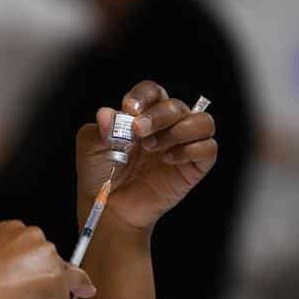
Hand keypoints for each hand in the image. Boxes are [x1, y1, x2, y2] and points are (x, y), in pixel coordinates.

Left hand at [76, 81, 217, 232]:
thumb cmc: (101, 173)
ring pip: (202, 122)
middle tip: (138, 130)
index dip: (144, 96)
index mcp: (143, 115)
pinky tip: (168, 160)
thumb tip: (106, 114)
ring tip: (152, 147)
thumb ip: (98, 128)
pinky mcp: (194, 166)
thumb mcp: (90, 147)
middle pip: (176, 105)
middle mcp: (166, 127)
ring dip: (178, 130)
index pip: (153, 92)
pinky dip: (190, 150)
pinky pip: (208, 148)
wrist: (109, 206)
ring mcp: (182, 145)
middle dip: (157, 115)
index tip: (129, 108)